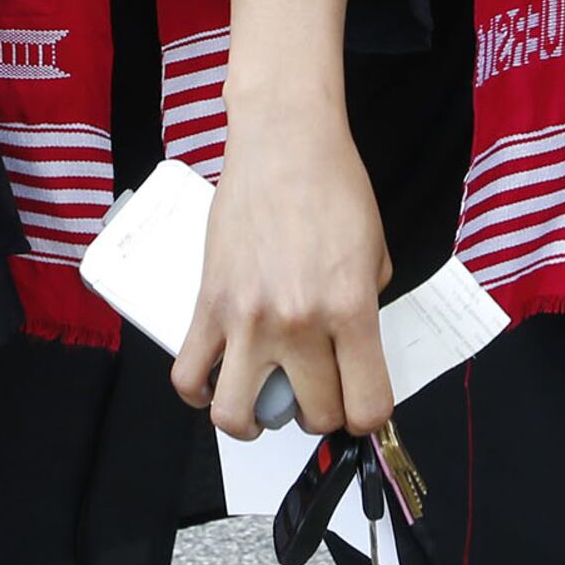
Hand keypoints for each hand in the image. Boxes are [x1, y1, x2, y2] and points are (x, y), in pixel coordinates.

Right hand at [178, 105, 392, 439]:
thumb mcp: (376, 253)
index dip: (367, 417)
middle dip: (320, 412)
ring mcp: (247, 317)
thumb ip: (364, 310)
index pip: (366, 405)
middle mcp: (298, 322)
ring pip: (238, 416)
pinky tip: (215, 382)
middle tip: (316, 389)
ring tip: (260, 405)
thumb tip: (351, 353)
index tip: (359, 407)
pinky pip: (189, 375)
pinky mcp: (208, 303)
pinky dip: (199, 393)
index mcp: (350, 309)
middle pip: (313, 415)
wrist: (284, 142)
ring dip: (254, 422)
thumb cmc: (333, 186)